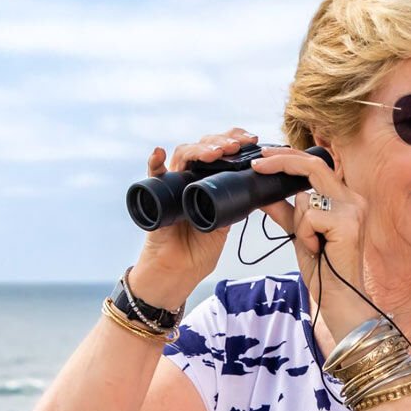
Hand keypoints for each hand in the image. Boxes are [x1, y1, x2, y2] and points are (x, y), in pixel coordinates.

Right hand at [130, 127, 256, 310]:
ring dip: (200, 150)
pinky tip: (159, 153)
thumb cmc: (200, 248)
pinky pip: (152, 175)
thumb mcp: (226, 223)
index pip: (221, 150)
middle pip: (204, 147)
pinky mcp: (156, 195)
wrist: (180, 270)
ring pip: (183, 154)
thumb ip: (236, 206)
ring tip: (216, 153)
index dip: (236, 140)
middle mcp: (190, 176)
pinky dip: (154, 162)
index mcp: (210, 180)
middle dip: (222, 142)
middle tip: (238, 146)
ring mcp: (173, 183)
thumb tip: (257, 190)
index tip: (254, 140)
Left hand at [250, 144, 373, 334]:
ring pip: (305, 198)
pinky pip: (308, 217)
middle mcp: (354, 199)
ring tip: (313, 245)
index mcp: (345, 199)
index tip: (264, 158)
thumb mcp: (300, 233)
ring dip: (298, 224)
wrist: (339, 297)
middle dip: (281, 162)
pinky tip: (317, 249)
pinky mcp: (347, 223)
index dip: (289, 157)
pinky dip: (305, 235)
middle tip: (257, 166)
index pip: (316, 166)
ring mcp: (353, 210)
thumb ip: (285, 211)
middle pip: (313, 166)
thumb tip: (262, 194)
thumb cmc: (324, 269)